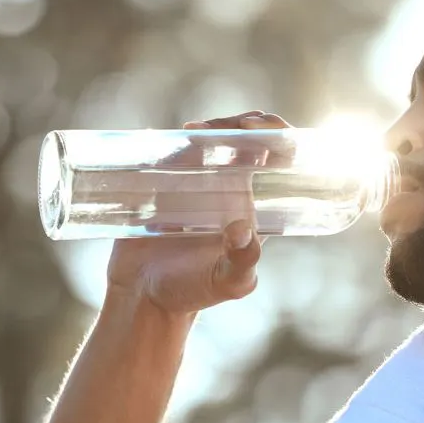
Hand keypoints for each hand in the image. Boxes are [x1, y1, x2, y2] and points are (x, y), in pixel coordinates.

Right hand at [107, 111, 290, 314]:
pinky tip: (167, 136)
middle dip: (240, 122)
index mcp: (254, 205)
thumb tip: (242, 229)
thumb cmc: (195, 293)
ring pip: (208, 139)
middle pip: (245, 139)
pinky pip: (167, 150)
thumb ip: (242, 261)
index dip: (277, 133)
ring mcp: (194, 184)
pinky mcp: (161, 184)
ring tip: (194, 132)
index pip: (278, 160)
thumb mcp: (229, 283)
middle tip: (224, 127)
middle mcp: (228, 189)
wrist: (145, 300)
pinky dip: (168, 137)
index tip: (260, 127)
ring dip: (206, 126)